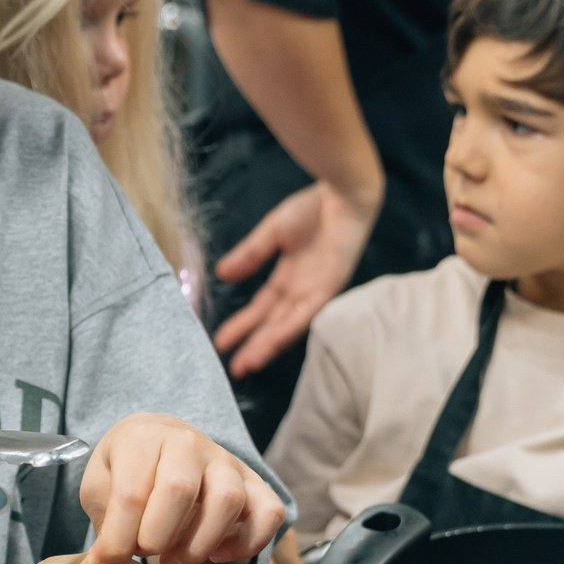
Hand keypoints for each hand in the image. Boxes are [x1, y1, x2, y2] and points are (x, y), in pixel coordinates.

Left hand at [81, 414, 283, 563]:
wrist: (159, 441)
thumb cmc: (126, 469)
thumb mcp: (100, 486)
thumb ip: (105, 524)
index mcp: (144, 438)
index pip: (132, 492)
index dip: (118, 539)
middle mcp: (188, 442)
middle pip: (180, 490)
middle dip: (157, 537)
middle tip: (145, 553)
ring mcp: (225, 460)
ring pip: (227, 500)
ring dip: (198, 545)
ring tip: (174, 563)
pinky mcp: (253, 481)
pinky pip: (268, 511)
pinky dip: (248, 542)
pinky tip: (217, 553)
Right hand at [210, 180, 379, 376]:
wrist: (342, 192)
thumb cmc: (312, 208)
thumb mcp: (271, 233)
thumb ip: (249, 255)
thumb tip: (221, 275)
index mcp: (289, 276)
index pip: (262, 308)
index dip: (242, 326)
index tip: (221, 343)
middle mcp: (302, 289)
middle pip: (273, 324)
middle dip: (253, 346)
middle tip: (233, 370)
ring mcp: (316, 291)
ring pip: (288, 325)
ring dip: (268, 346)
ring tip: (247, 365)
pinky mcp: (330, 286)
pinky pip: (307, 313)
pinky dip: (289, 328)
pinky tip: (272, 343)